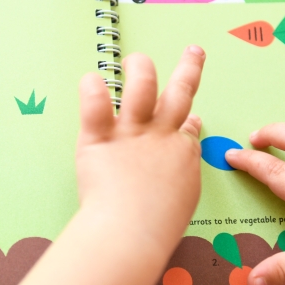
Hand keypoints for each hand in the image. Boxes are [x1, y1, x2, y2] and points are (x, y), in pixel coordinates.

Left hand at [76, 46, 204, 255]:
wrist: (132, 234)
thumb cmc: (158, 226)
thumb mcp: (184, 196)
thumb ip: (185, 166)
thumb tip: (191, 138)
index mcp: (183, 152)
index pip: (187, 124)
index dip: (187, 115)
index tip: (188, 113)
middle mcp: (161, 135)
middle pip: (180, 92)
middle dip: (190, 68)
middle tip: (193, 51)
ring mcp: (131, 134)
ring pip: (142, 86)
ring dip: (140, 68)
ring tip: (133, 59)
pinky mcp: (99, 139)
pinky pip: (95, 105)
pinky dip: (92, 89)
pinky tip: (91, 79)